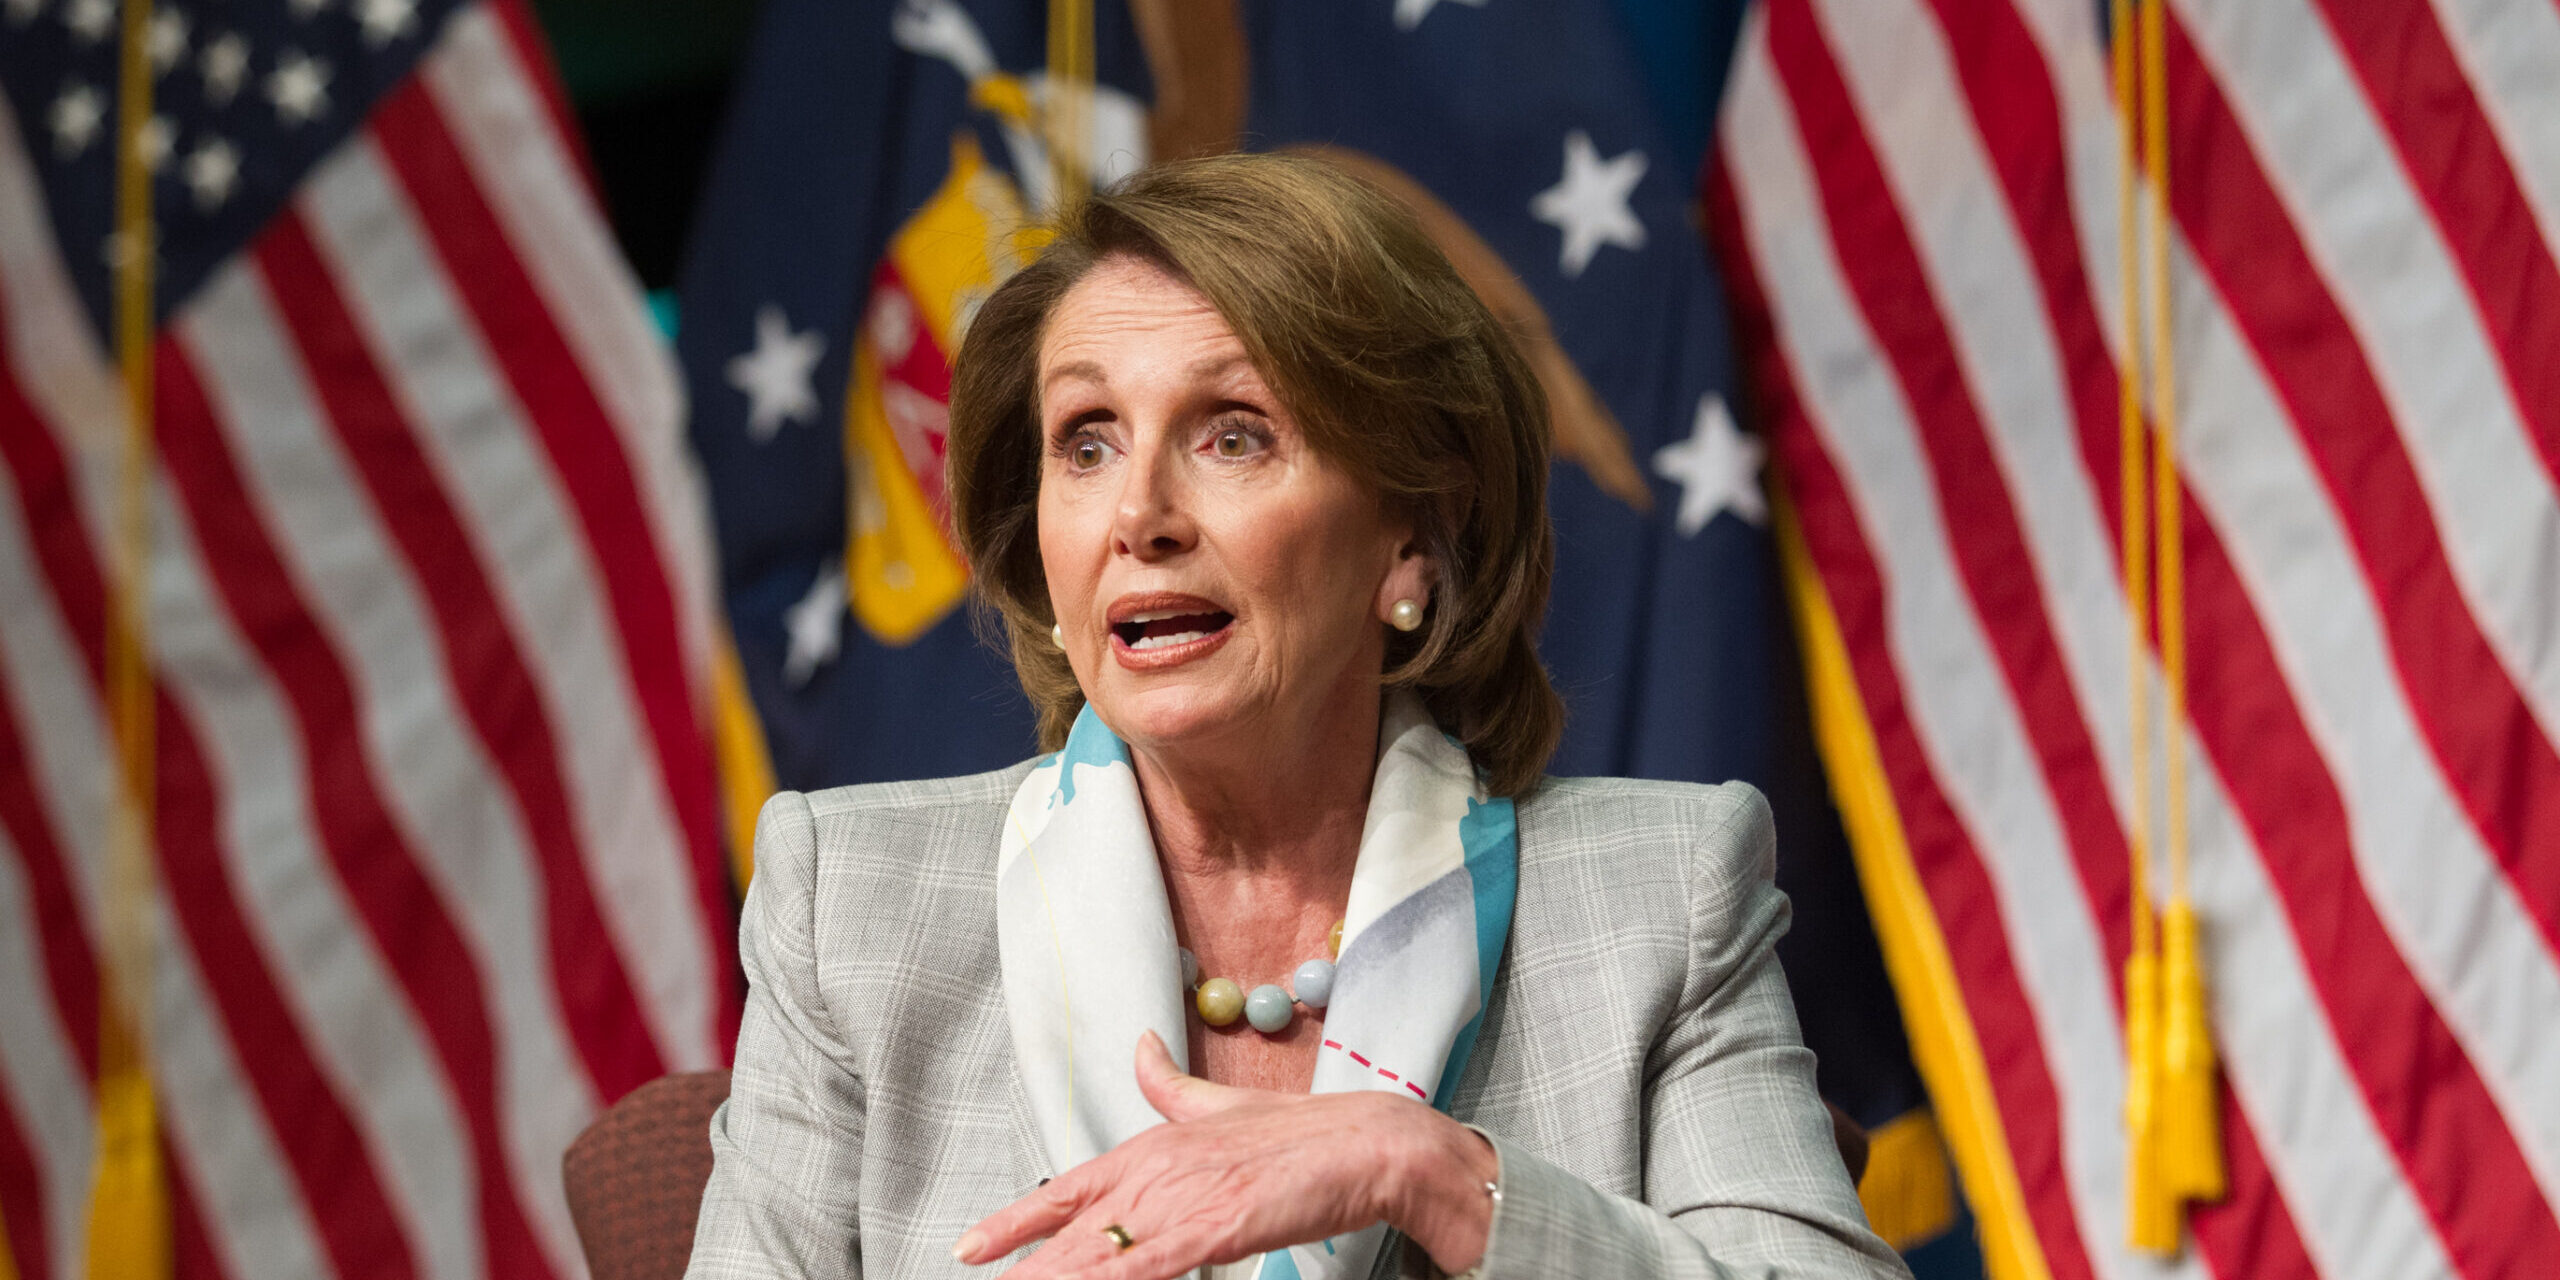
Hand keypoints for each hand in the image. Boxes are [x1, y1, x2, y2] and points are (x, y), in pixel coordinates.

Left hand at [953, 1031, 1495, 1278]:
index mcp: (1152, 1147)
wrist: (1365, 1144)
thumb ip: (1170, 1084)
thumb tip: (1142, 1044)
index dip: (1014, 1224)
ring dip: (1054, 1279)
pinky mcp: (1210, 1230)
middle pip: (1067, 1235)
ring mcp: (1178, 1202)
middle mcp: (1153, 1173)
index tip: (969, 1248)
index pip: (1064, 1191)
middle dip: (1023, 1271)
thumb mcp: (1221, 1105)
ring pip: (1094, 1258)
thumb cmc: (1301, 1134)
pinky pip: (1142, 1270)